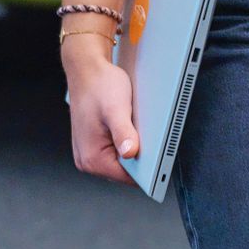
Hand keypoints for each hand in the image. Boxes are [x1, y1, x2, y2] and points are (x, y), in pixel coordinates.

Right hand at [62, 36, 141, 181]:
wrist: (87, 70)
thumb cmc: (98, 86)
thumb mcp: (116, 109)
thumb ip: (123, 132)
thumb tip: (130, 152)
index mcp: (91, 158)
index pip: (127, 178)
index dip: (147, 169)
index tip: (162, 159)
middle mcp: (87, 160)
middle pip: (126, 171)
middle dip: (141, 157)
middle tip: (152, 137)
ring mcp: (90, 153)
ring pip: (123, 161)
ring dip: (135, 148)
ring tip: (138, 129)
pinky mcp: (95, 144)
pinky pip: (117, 151)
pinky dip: (128, 142)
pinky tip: (131, 127)